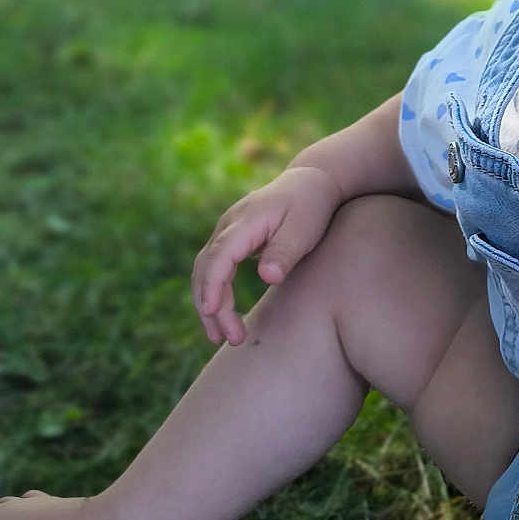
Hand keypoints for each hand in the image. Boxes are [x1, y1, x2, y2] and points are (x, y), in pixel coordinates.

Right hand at [191, 166, 343, 344]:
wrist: (312, 180)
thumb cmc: (311, 205)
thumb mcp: (305, 227)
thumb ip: (286, 251)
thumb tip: (268, 277)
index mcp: (245, 221)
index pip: (219, 256)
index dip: (213, 284)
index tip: (213, 312)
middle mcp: (228, 225)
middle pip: (206, 268)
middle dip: (211, 305)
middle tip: (229, 339)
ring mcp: (227, 232)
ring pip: (206, 271)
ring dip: (210, 304)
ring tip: (222, 338)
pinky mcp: (233, 240)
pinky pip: (215, 269)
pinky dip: (216, 293)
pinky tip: (223, 316)